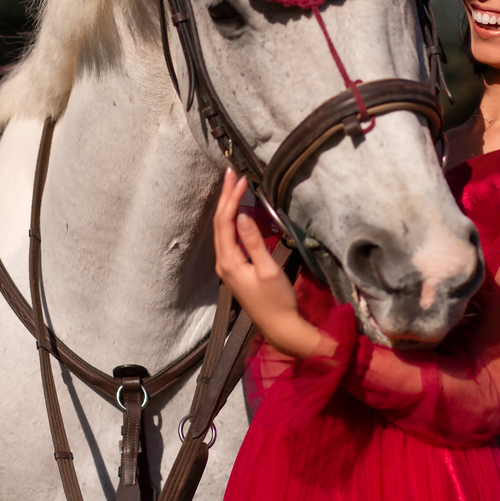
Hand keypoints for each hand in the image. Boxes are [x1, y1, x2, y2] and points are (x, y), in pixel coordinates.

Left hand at [213, 170, 324, 359]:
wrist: (280, 327)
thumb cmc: (277, 300)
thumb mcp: (268, 269)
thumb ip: (254, 241)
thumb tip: (242, 215)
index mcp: (229, 261)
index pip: (225, 222)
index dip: (231, 198)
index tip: (241, 179)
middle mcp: (223, 262)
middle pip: (220, 223)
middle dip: (226, 197)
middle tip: (232, 174)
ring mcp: (228, 266)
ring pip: (223, 229)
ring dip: (228, 206)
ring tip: (233, 186)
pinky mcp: (236, 269)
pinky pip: (229, 237)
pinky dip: (232, 220)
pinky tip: (238, 211)